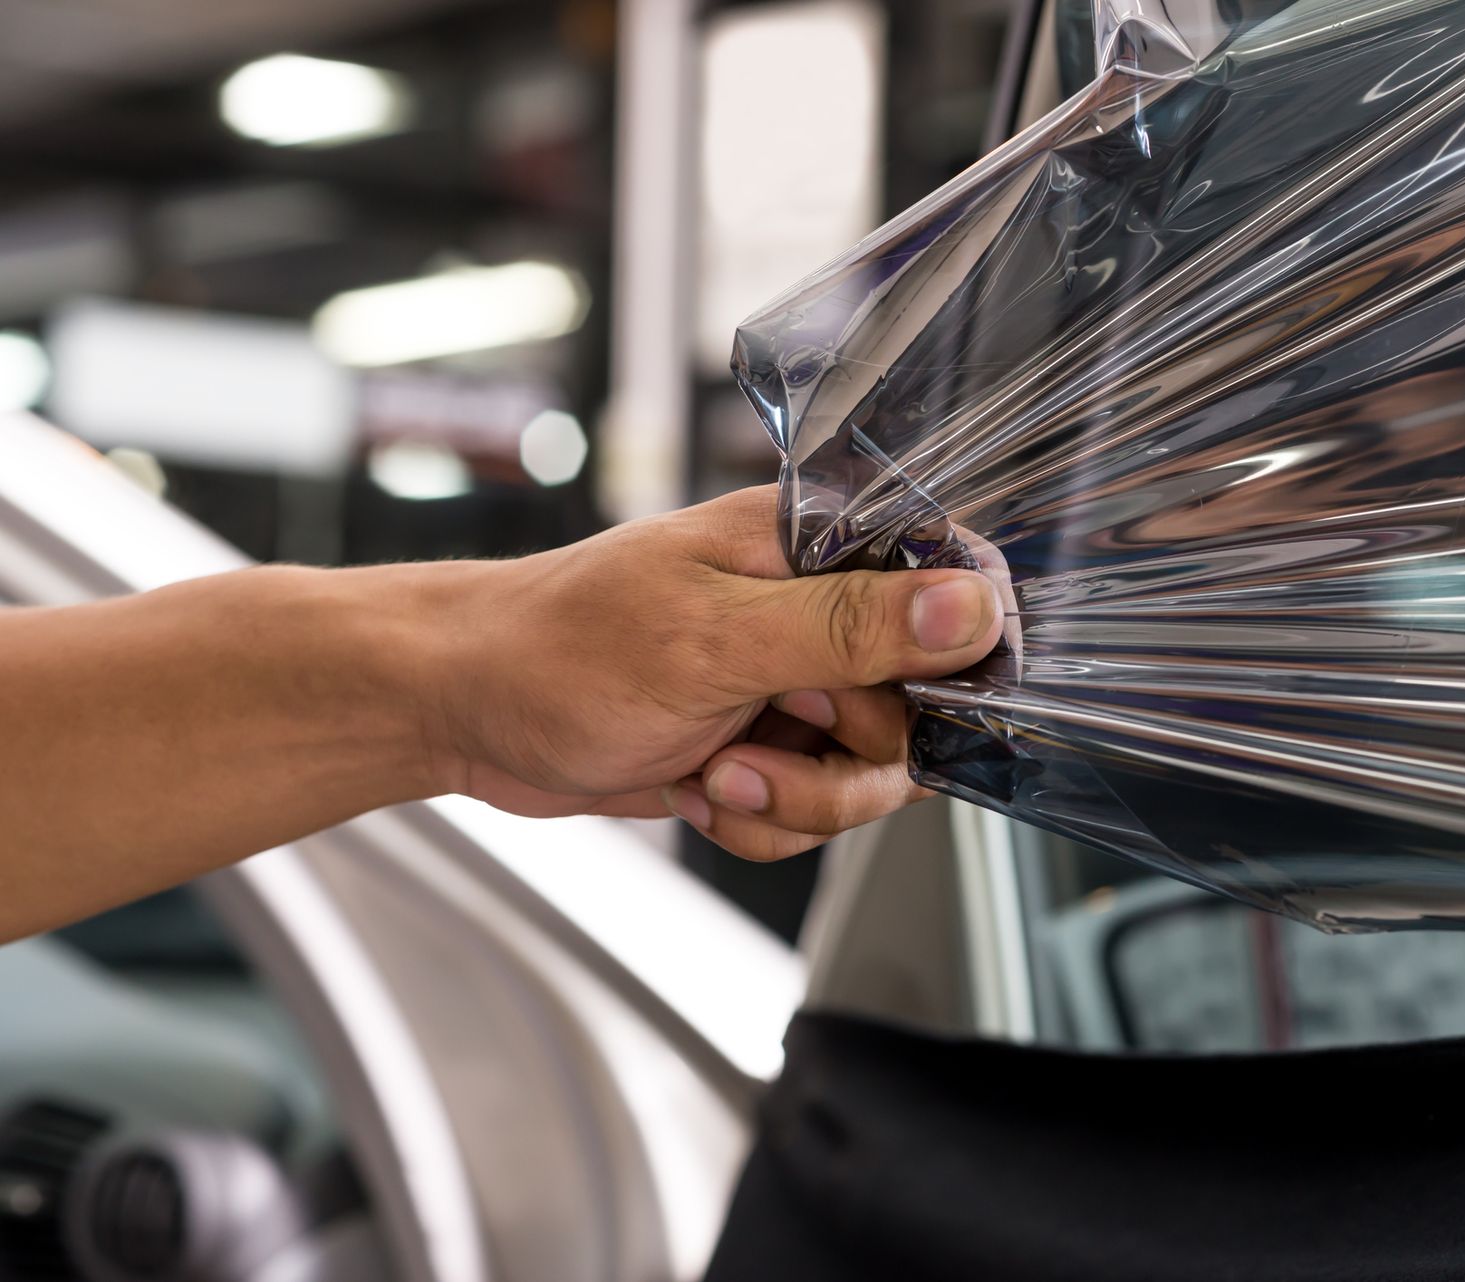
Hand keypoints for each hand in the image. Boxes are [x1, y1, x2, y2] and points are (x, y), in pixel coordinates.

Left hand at [430, 485, 1004, 857]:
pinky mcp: (766, 743)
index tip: (907, 707)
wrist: (462, 709)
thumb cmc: (558, 648)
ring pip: (872, 774)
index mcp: (815, 546)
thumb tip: (969, 610)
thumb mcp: (712, 640)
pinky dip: (762, 822)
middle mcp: (817, 609)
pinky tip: (700, 787)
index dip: (956, 659)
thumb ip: (848, 627)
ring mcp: (795, 681)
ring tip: (716, 771)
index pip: (953, 584)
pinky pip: (816, 809)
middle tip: (761, 739)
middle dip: (846, 758)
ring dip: (796, 801)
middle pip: (923, 708)